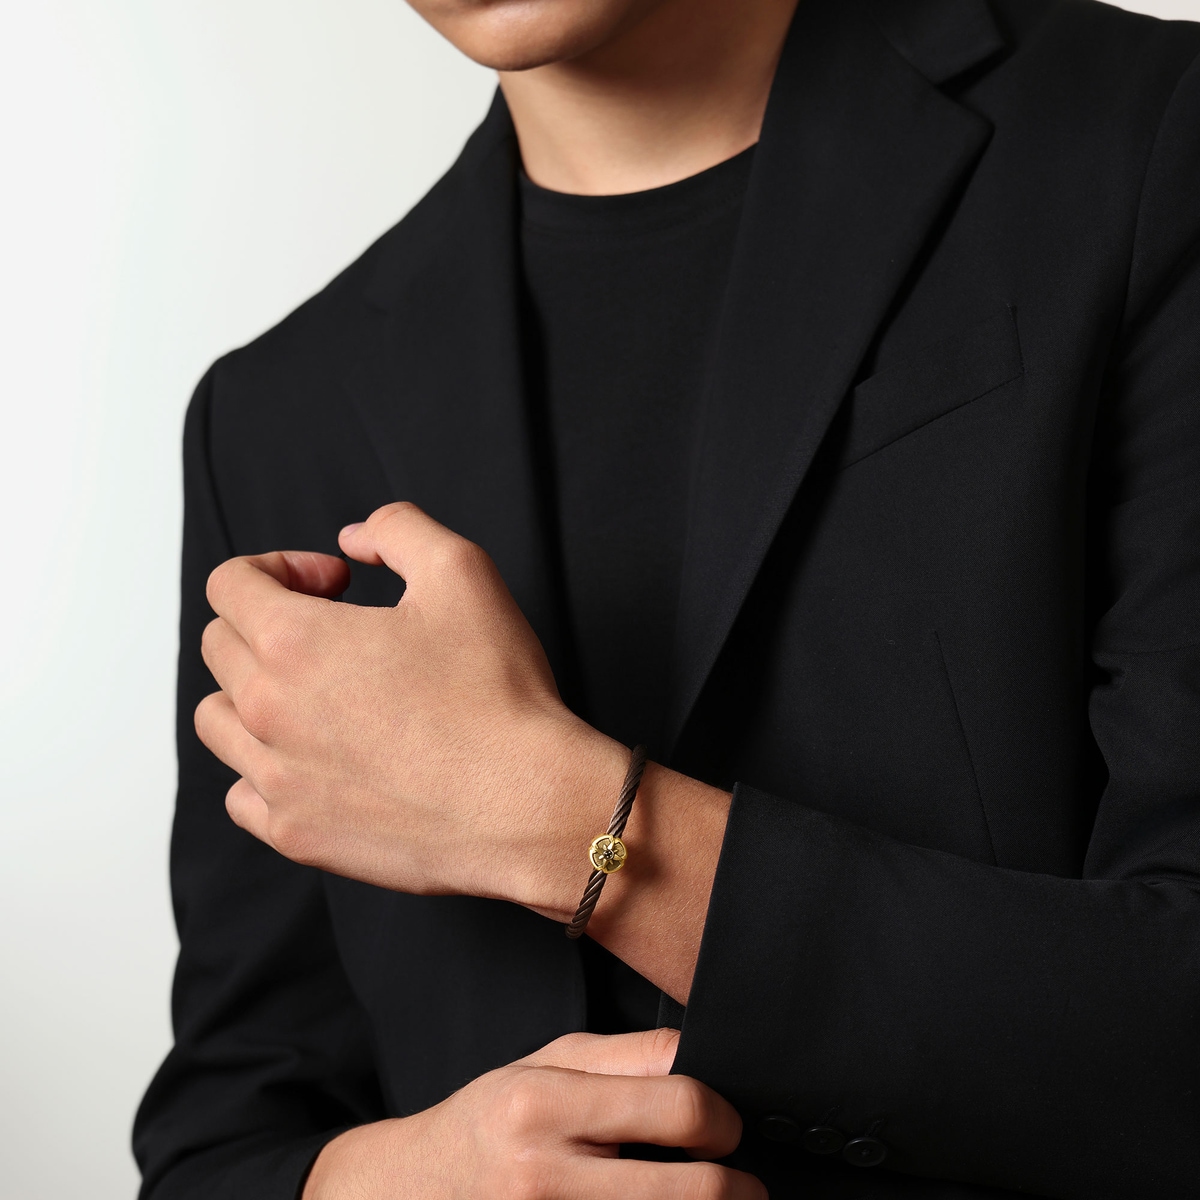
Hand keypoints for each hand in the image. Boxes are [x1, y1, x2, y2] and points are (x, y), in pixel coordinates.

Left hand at [195, 502, 626, 907]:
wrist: (525, 802)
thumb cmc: (497, 694)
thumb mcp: (461, 570)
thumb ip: (397, 528)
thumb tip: (354, 539)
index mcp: (294, 641)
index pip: (230, 583)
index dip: (282, 565)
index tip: (334, 583)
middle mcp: (268, 711)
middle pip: (219, 645)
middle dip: (268, 621)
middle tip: (336, 630)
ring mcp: (276, 779)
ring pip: (217, 720)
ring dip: (253, 692)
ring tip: (317, 694)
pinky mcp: (297, 834)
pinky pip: (242, 793)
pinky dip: (265, 767)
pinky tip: (317, 757)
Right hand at [303, 1029, 765, 1199]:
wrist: (413, 1190)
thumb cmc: (492, 1119)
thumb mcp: (548, 1061)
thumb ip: (630, 1055)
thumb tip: (707, 1057)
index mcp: (543, 1105)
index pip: (680, 1109)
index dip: (724, 1118)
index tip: (726, 1126)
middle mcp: (543, 1177)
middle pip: (694, 1191)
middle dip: (737, 1185)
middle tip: (740, 1178)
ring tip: (703, 1196)